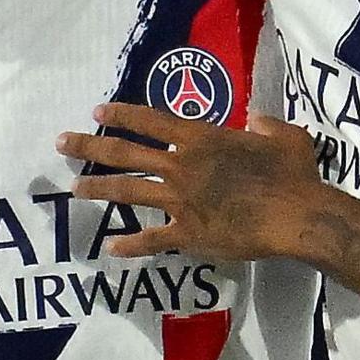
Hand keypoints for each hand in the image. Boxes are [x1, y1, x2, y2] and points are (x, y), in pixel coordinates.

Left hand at [56, 103, 323, 260]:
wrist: (297, 215)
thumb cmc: (293, 173)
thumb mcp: (284, 136)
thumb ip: (266, 123)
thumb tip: (258, 120)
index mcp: (200, 139)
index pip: (150, 121)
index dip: (121, 114)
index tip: (97, 111)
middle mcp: (181, 166)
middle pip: (124, 152)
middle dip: (89, 146)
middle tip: (61, 142)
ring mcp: (180, 200)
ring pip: (128, 190)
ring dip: (99, 188)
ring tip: (75, 188)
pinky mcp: (187, 233)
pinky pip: (151, 239)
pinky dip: (130, 245)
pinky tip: (111, 248)